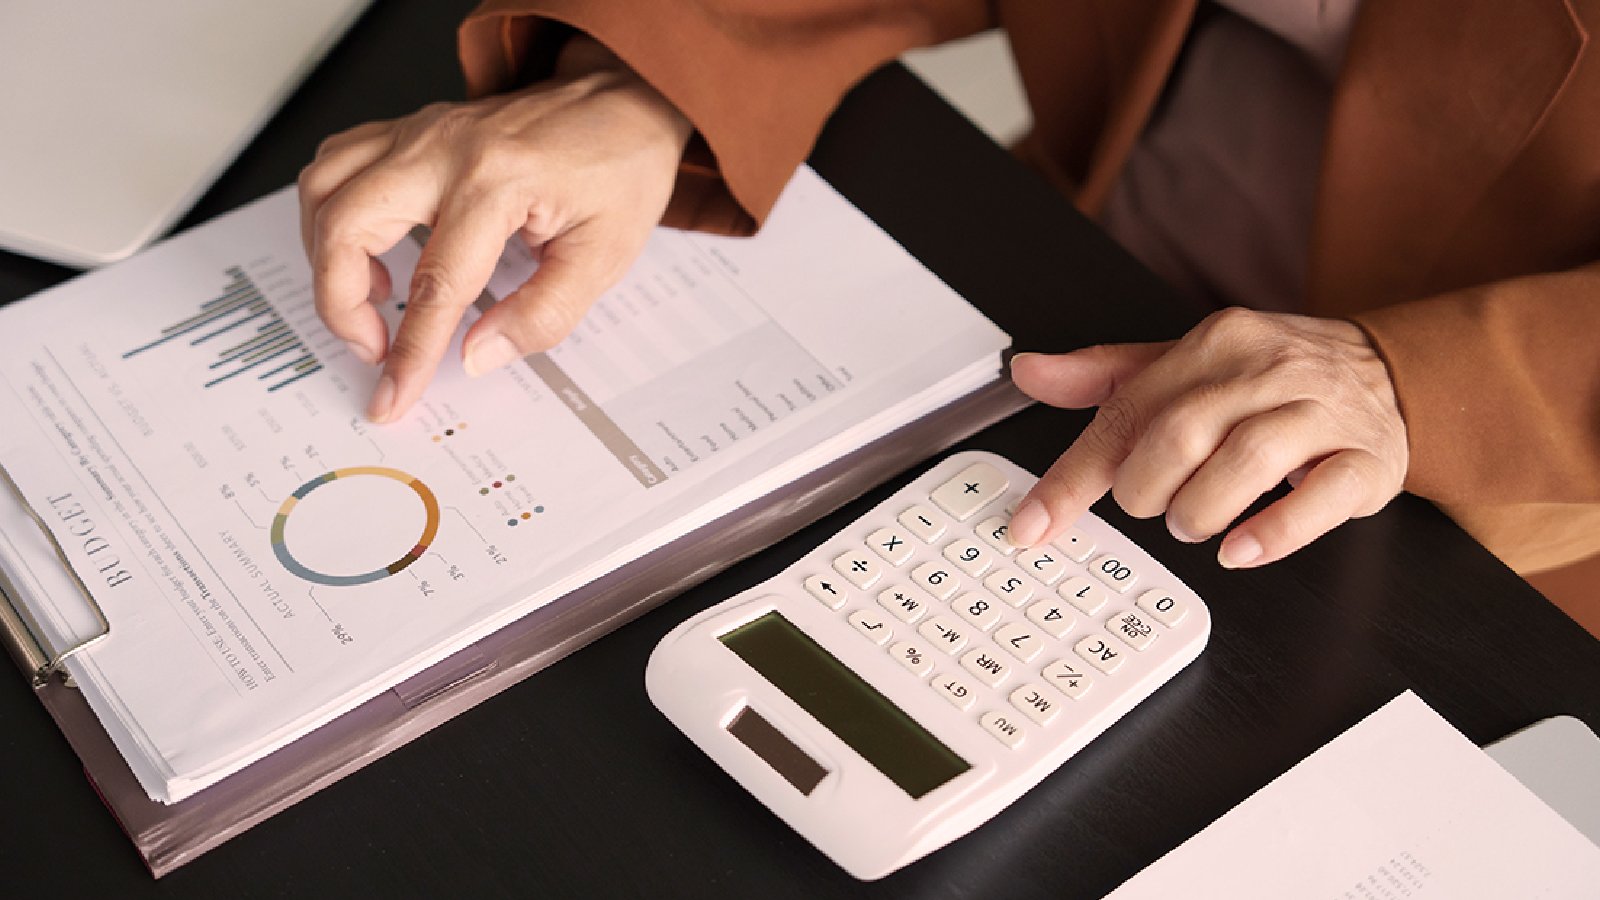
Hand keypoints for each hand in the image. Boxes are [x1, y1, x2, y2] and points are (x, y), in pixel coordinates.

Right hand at [298, 35, 692, 422]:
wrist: (622, 100)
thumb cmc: (618, 168)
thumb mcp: (605, 255)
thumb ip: (543, 314)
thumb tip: (478, 355)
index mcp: (499, 180)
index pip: (436, 284)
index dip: (410, 352)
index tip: (394, 395)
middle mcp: (445, 148)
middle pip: (346, 225)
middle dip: (340, 303)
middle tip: (374, 346)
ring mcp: (420, 132)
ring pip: (323, 188)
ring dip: (327, 256)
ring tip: (373, 301)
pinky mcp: (411, 130)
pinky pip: (338, 165)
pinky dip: (333, 215)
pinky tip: (371, 251)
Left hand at [1007, 308, 1408, 567]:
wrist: (1385, 372)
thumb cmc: (1270, 379)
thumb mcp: (1184, 365)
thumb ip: (1106, 375)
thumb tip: (1029, 370)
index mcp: (1213, 344)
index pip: (1127, 411)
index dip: (1074, 476)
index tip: (1035, 523)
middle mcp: (1267, 370)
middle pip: (1181, 433)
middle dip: (1147, 491)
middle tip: (1151, 508)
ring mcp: (1322, 413)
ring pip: (1246, 462)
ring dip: (1201, 511)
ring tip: (1194, 524)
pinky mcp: (1366, 459)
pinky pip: (1322, 497)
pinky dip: (1273, 533)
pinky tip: (1241, 549)